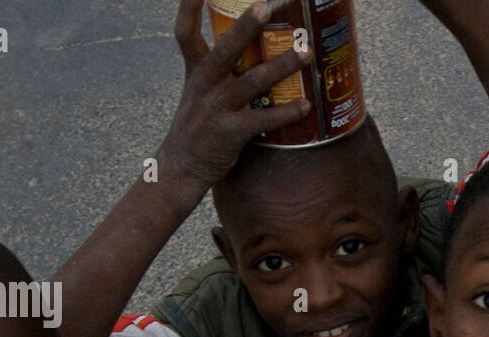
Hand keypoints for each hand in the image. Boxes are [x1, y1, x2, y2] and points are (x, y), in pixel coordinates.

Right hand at [159, 0, 312, 189]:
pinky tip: (305, 105)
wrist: (182, 168)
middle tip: (267, 5)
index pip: (185, 32)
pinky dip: (286, 112)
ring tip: (306, 52)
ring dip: (282, 65)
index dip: (189, 7)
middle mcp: (205, 84)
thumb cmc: (199, 126)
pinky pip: (263, 120)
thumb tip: (257, 50)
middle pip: (225, 48)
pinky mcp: (229, 133)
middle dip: (246, 26)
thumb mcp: (201, 91)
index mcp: (196, 71)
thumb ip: (222, 70)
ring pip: (253, 81)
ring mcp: (217, 108)